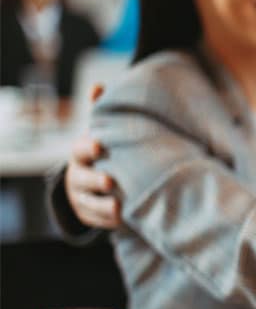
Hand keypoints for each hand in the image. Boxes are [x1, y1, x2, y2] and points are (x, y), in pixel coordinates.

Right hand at [65, 85, 121, 229]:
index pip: (80, 150)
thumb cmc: (103, 151)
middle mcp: (78, 175)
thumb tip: (98, 87)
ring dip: (103, 206)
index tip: (100, 145)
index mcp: (81, 153)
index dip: (88, 147)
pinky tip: (123, 220)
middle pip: (82, 179)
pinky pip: (97, 221)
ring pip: (89, 203)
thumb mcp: (102, 132)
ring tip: (119, 208)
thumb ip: (101, 112)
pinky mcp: (89, 215)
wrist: (94, 180)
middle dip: (95, 181)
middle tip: (111, 181)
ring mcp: (81, 197)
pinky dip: (108, 221)